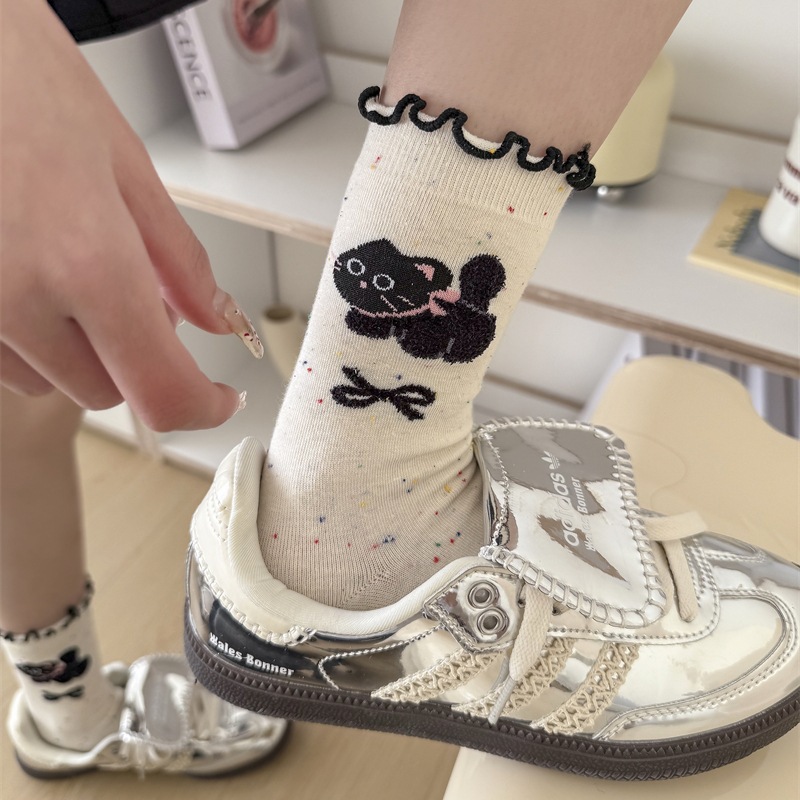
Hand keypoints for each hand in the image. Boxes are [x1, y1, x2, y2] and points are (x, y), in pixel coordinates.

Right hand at [0, 0, 261, 430]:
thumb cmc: (22, 80)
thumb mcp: (126, 167)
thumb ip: (180, 262)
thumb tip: (217, 322)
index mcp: (87, 264)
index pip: (161, 392)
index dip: (201, 408)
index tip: (218, 398)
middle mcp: (17, 301)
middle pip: (108, 392)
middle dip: (135, 359)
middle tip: (136, 293)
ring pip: (51, 380)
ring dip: (79, 347)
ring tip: (67, 264)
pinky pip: (1, 358)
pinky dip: (29, 335)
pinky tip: (27, 272)